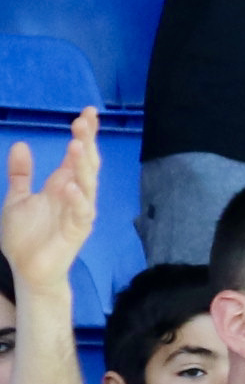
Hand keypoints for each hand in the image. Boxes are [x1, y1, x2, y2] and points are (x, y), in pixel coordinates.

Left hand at [1, 108, 100, 309]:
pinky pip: (82, 212)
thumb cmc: (25, 237)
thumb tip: (21, 145)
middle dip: (87, 142)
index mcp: (63, 184)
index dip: (84, 134)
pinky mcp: (77, 230)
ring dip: (83, 165)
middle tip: (84, 121)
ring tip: (78, 144)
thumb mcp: (16, 200)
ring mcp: (79, 211)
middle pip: (86, 163)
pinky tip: (72, 187)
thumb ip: (21, 174)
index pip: (77, 154)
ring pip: (88, 183)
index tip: (87, 112)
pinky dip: (78, 200)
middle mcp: (75, 194)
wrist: (27, 270)